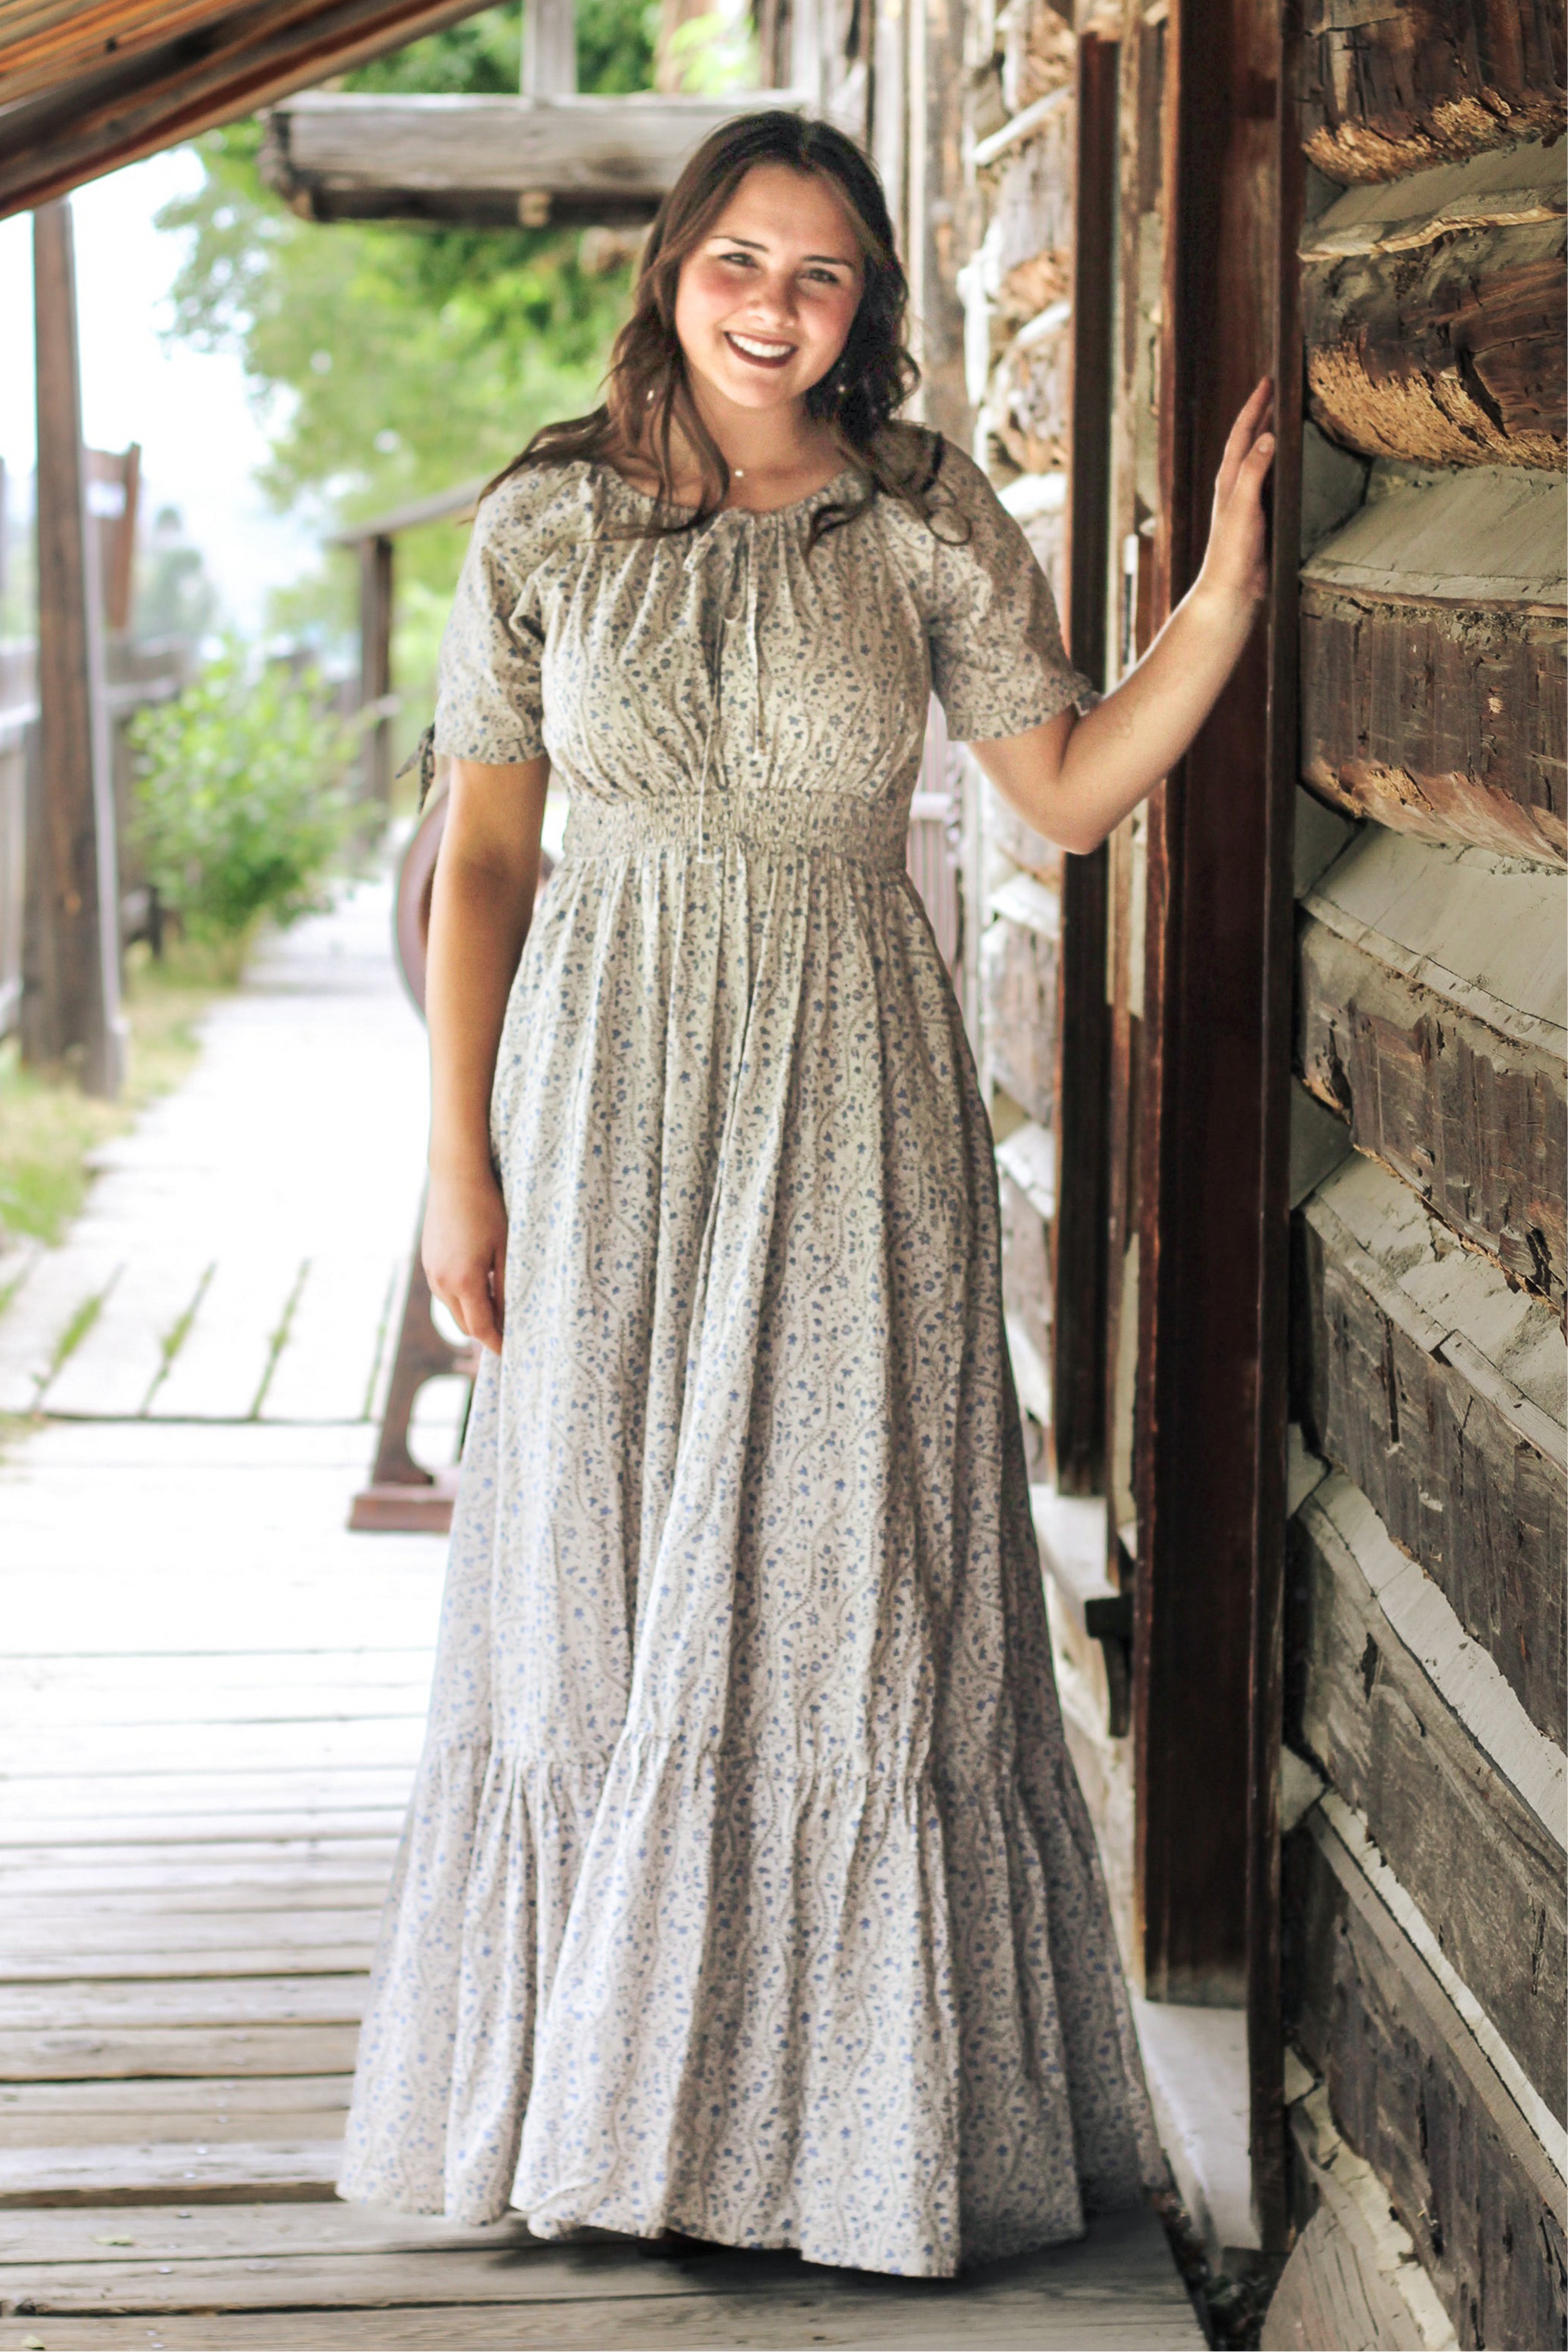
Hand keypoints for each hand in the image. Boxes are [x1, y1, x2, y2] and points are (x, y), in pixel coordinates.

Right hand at [423, 1164, 507, 1356]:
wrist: (455, 1177)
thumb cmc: (487, 1210)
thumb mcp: (506, 1250)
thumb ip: (506, 1288)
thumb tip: (509, 1318)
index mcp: (464, 1282)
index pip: (481, 1328)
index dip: (497, 1343)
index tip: (511, 1351)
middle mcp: (441, 1283)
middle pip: (465, 1325)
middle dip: (486, 1332)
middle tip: (509, 1332)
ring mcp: (431, 1273)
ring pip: (453, 1310)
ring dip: (473, 1314)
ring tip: (498, 1308)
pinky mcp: (428, 1262)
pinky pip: (445, 1292)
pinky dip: (462, 1298)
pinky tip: (480, 1285)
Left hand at [1195, 378, 1273, 609]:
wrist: (1230, 592)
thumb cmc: (1232, 552)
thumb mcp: (1243, 507)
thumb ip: (1254, 472)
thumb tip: (1267, 436)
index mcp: (1229, 480)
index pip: (1243, 433)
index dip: (1255, 406)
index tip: (1268, 381)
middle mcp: (1236, 487)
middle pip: (1250, 441)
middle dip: (1262, 414)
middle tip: (1278, 391)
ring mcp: (1247, 502)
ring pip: (1261, 460)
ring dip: (1271, 438)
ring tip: (1287, 418)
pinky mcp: (1259, 519)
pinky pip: (1271, 482)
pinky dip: (1280, 465)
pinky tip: (1292, 467)